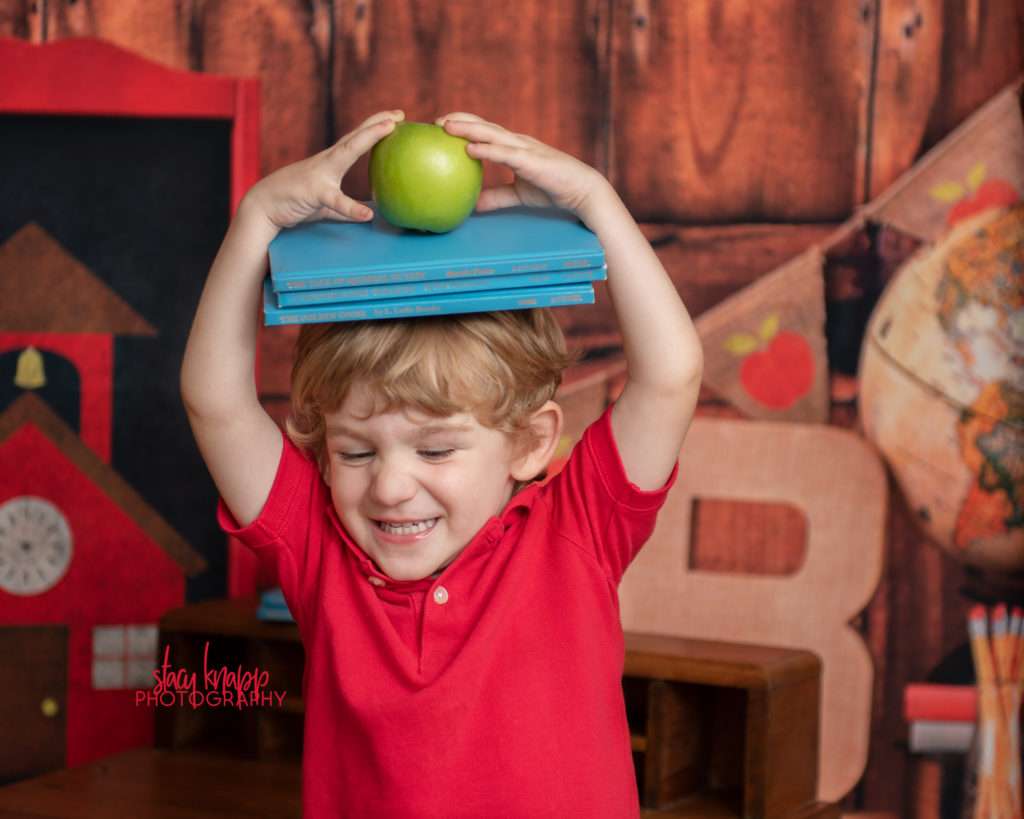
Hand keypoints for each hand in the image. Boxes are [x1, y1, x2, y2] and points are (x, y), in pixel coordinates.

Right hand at [244, 110, 404, 229]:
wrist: (262, 206)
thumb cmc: (294, 201)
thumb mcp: (325, 205)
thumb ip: (345, 208)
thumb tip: (366, 214)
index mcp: (331, 162)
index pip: (356, 140)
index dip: (376, 128)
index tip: (396, 117)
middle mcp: (327, 161)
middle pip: (355, 137)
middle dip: (376, 123)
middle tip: (399, 114)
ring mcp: (320, 174)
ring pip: (346, 152)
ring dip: (366, 139)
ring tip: (388, 130)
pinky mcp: (313, 193)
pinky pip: (335, 200)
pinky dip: (351, 207)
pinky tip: (367, 215)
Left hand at [436, 113, 607, 219]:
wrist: (581, 190)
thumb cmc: (553, 189)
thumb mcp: (518, 194)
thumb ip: (496, 197)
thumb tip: (472, 206)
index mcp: (514, 146)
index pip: (485, 130)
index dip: (464, 125)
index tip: (442, 126)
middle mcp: (517, 142)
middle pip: (484, 126)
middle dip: (460, 120)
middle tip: (436, 121)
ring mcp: (524, 149)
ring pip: (491, 134)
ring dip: (468, 129)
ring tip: (447, 127)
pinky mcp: (530, 161)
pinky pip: (504, 153)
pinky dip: (486, 150)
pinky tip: (470, 149)